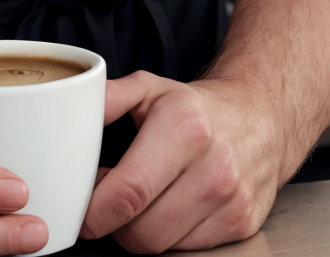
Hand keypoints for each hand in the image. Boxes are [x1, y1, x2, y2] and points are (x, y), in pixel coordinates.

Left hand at [80, 74, 283, 251]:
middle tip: (109, 202)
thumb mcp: (149, 89)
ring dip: (141, 231)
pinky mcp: (242, 224)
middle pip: (142, 232)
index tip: (79, 210)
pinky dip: (169, 237)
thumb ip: (107, 98)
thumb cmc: (195, 107)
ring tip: (140, 201)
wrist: (259, 118)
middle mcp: (213, 167)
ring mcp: (231, 201)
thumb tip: (70, 107)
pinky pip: (187, 251)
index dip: (95, 211)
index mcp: (184, 128)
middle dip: (114, 225)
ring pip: (162, 247)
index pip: (129, 192)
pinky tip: (167, 209)